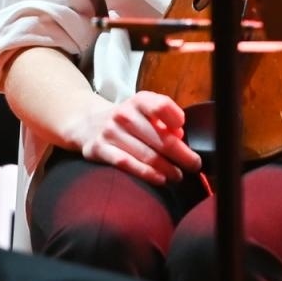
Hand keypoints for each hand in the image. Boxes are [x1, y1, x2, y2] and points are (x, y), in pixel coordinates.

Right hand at [66, 91, 203, 185]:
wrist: (87, 122)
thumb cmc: (127, 120)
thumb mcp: (144, 111)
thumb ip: (164, 120)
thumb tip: (179, 135)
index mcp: (138, 101)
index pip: (161, 105)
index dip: (176, 119)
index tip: (184, 133)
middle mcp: (124, 114)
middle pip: (160, 138)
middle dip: (182, 155)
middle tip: (194, 165)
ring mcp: (110, 132)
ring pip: (146, 155)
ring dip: (167, 169)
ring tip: (178, 176)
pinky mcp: (99, 149)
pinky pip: (127, 164)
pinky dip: (146, 173)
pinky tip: (160, 179)